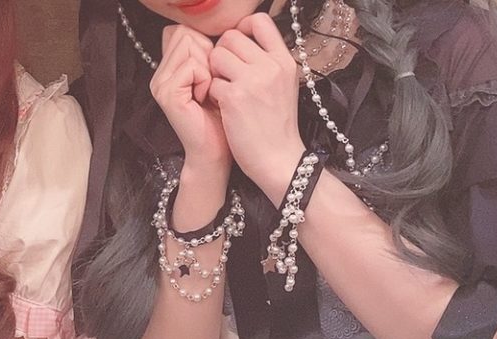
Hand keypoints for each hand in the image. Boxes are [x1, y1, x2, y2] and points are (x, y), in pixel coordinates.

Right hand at [151, 25, 230, 172]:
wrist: (214, 153)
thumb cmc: (219, 119)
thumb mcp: (214, 80)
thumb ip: (206, 56)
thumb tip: (214, 37)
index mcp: (168, 69)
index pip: (183, 31)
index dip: (205, 46)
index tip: (212, 74)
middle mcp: (160, 74)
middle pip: (185, 34)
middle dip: (207, 54)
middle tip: (211, 84)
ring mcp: (160, 84)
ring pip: (189, 47)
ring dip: (207, 67)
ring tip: (208, 91)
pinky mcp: (167, 94)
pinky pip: (192, 67)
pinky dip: (206, 80)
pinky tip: (206, 99)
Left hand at [208, 14, 303, 193]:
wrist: (279, 160)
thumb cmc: (278, 127)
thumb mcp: (284, 87)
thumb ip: (268, 63)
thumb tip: (244, 40)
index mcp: (285, 61)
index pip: (260, 21)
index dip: (242, 29)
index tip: (238, 47)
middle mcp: (271, 66)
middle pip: (231, 37)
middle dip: (223, 55)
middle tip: (228, 77)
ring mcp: (252, 80)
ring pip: (217, 56)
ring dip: (215, 74)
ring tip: (226, 92)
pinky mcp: (234, 97)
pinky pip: (211, 82)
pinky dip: (213, 96)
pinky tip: (226, 109)